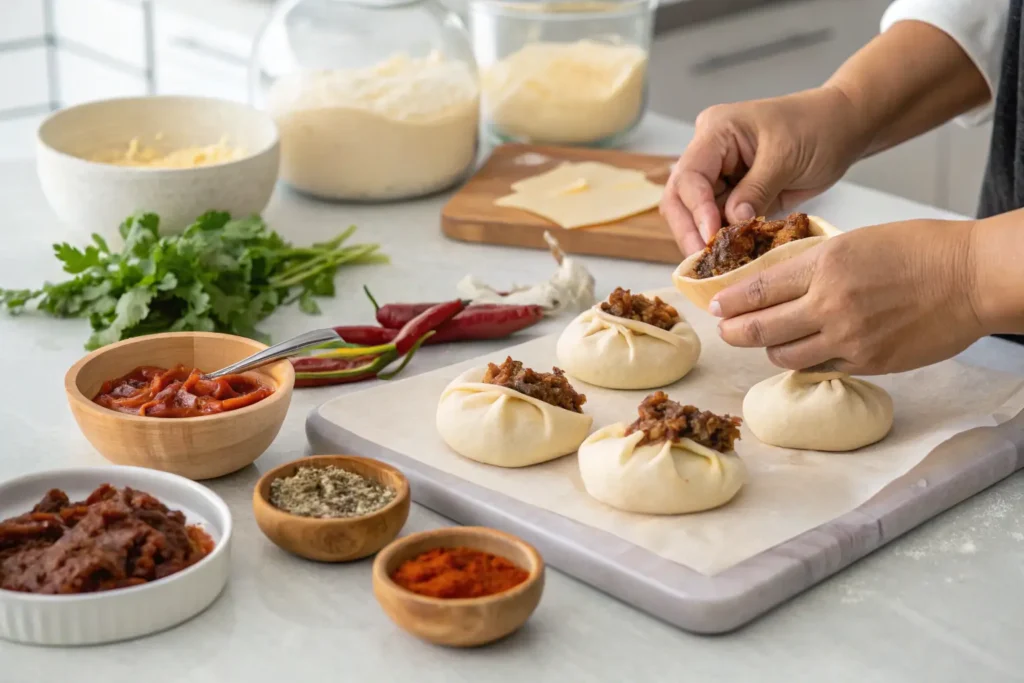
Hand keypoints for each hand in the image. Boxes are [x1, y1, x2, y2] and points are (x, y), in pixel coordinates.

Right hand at [661, 87, 868, 255]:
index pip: (690, 176)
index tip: (711, 237)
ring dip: (705, 239)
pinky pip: (719, 222)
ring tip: (718, 264)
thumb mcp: (786, 158)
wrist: (843, 129)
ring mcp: (720, 176)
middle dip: (689, 230)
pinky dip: (724, 241)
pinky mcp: (735, 196)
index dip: (696, 209)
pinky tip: (732, 258)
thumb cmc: (818, 128)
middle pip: (680, 198)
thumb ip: (756, 190)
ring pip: (695, 215)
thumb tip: (731, 222)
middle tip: (703, 261)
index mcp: (716, 132)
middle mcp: (709, 154)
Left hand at [711, 219, 984, 374]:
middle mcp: (830, 304)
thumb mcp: (855, 243)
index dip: (729, 302)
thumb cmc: (919, 250)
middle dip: (734, 333)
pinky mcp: (868, 363)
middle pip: (760, 330)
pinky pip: (821, 369)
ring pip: (785, 356)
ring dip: (771, 350)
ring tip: (771, 341)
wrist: (972, 278)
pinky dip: (810, 361)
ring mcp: (849, 338)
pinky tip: (809, 352)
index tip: (715, 307)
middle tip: (725, 332)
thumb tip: (775, 285)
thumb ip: (813, 266)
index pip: (758, 290)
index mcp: (824, 265)